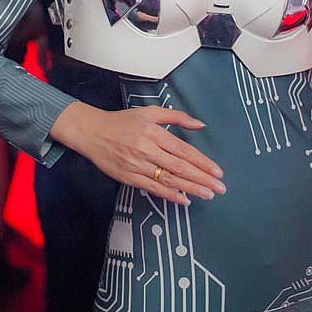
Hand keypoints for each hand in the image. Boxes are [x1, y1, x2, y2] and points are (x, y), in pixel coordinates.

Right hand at [51, 102, 225, 205]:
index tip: (217, 172)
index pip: (184, 150)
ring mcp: (137, 165)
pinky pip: (152, 188)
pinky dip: (169, 195)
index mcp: (154, 133)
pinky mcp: (129, 177)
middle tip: (219, 188)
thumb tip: (200, 125)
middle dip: (202, 179)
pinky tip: (183, 199)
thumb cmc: (122, 122)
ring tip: (207, 194)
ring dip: (190, 188)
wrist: (92, 132)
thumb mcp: (150, 112)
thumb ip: (177, 117)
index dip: (203, 162)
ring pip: (168, 179)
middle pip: (180, 167)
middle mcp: (147, 149)